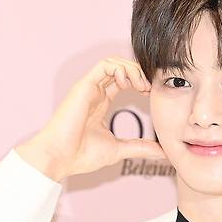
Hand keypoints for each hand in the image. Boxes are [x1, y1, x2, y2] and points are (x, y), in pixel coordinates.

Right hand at [15, 56, 165, 181]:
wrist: (59, 158)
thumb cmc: (80, 155)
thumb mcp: (118, 149)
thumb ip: (140, 147)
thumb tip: (162, 152)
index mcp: (99, 103)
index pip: (121, 81)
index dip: (138, 82)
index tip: (150, 94)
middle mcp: (94, 92)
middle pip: (119, 69)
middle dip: (138, 73)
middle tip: (149, 89)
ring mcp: (88, 88)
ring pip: (113, 64)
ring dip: (132, 70)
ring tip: (142, 86)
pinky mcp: (84, 86)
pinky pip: (104, 66)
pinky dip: (121, 69)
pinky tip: (130, 84)